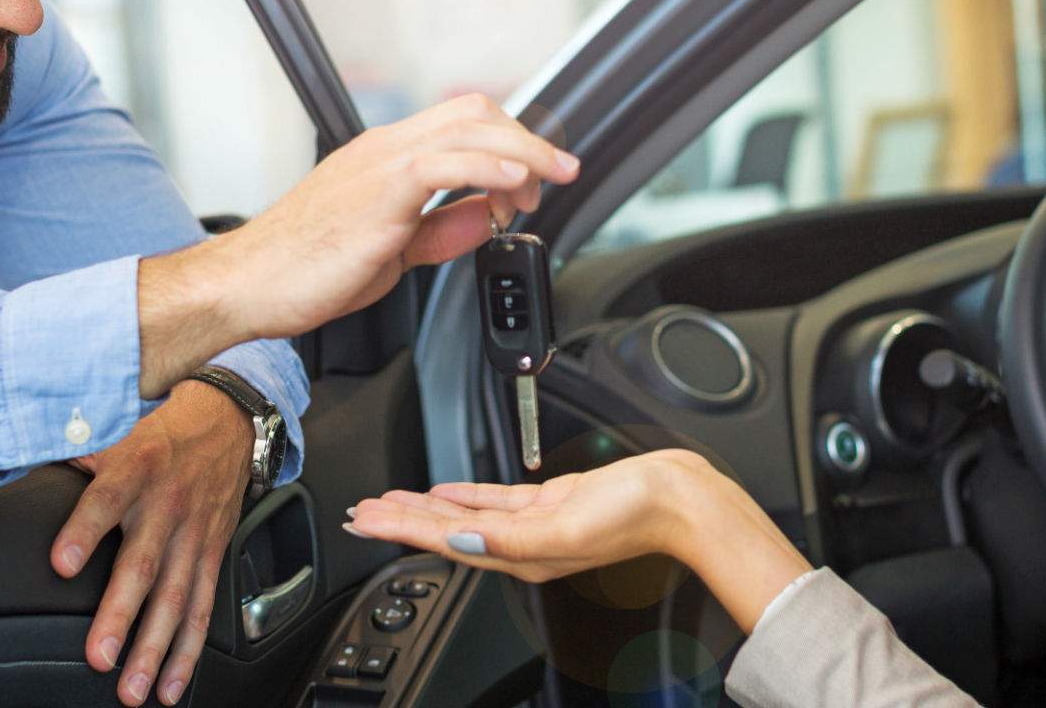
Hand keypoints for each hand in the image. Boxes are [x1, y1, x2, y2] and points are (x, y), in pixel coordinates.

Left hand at [52, 382, 251, 705]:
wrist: (226, 424)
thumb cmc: (157, 435)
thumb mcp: (111, 428)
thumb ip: (66, 450)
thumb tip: (6, 457)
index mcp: (136, 469)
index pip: (105, 500)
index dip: (84, 531)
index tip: (61, 563)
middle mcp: (167, 505)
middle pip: (143, 564)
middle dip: (120, 614)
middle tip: (99, 656)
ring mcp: (193, 534)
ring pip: (176, 597)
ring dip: (155, 648)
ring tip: (135, 689)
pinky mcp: (211, 555)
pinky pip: (202, 608)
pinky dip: (188, 650)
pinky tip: (171, 684)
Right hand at [223, 93, 577, 336]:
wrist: (247, 285)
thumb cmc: (302, 269)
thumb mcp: (393, 250)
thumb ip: (442, 230)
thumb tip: (488, 216)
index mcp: (386, 158)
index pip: (463, 122)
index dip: (511, 142)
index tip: (539, 178)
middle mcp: (384, 150)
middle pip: (475, 112)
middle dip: (528, 139)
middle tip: (557, 177)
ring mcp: (379, 166)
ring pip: (469, 129)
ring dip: (523, 153)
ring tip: (552, 180)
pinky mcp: (377, 194)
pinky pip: (443, 164)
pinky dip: (489, 170)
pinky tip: (513, 189)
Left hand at [348, 450, 696, 582]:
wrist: (681, 498)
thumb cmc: (636, 515)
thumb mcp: (566, 527)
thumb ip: (510, 537)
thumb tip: (460, 540)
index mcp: (521, 554)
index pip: (444, 541)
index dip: (401, 530)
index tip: (367, 521)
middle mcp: (523, 543)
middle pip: (446, 530)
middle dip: (402, 520)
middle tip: (364, 512)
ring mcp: (537, 523)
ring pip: (466, 515)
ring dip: (427, 508)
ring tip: (392, 502)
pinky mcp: (553, 503)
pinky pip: (496, 501)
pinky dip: (467, 495)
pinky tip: (448, 491)